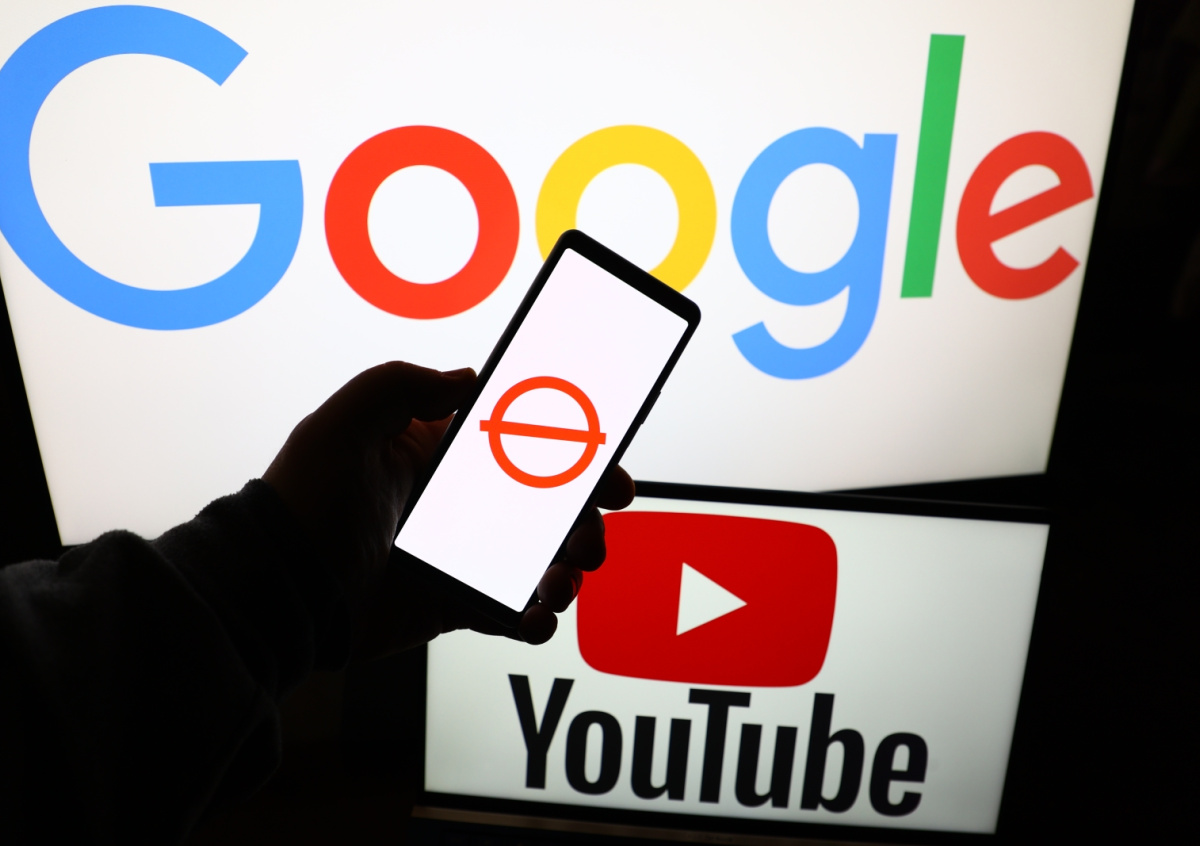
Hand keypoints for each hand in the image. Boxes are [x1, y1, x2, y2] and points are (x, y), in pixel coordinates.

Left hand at [263, 362, 634, 658]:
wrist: (279, 590)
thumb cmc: (307, 502)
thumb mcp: (347, 422)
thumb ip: (404, 385)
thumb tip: (468, 378)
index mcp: (441, 454)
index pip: (521, 444)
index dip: (572, 450)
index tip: (606, 461)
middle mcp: (459, 503)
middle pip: (548, 505)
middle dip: (586, 515)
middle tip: (591, 530)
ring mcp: (462, 557)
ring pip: (542, 559)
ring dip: (569, 567)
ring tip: (561, 577)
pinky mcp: (456, 605)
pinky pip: (513, 612)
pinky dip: (537, 617)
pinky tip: (535, 612)